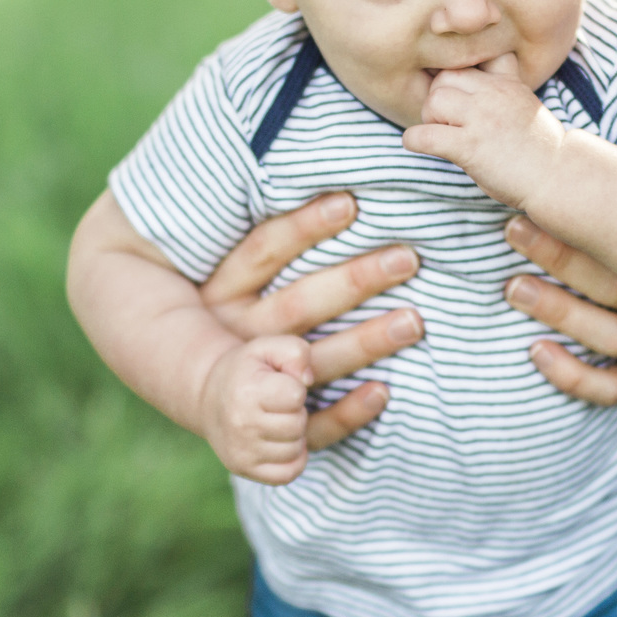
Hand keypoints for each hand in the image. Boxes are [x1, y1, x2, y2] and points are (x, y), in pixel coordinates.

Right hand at [199, 193, 424, 450]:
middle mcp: (237, 333)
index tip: (351, 203)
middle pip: (299, 304)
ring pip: (313, 359)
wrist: (201, 394)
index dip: (304, 226)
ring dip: (365, 340)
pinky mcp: (272, 424)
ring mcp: (256, 381)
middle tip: (407, 259)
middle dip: (355, 280)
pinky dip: (348, 410)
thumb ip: (263, 241)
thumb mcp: (225, 273)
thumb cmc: (226, 316)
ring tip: (415, 321)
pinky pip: (312, 422)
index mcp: (221, 290)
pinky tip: (383, 392)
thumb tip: (332, 192)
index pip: (263, 251)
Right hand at [201, 335, 314, 483]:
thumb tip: (307, 380)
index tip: (278, 385)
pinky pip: (289, 472)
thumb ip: (295, 352)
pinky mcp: (244, 469)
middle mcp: (241, 424)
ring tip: (274, 421)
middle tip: (276, 405)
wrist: (208, 397)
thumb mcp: (267, 347)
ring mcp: (241, 451)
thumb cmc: (246, 370)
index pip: (296, 395)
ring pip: (295, 449)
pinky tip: (279, 442)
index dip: (294, 388)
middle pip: (297, 424)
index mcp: (246, 391)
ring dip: (293, 435)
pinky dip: (292, 459)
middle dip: (294, 412)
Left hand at [402, 54, 565, 207]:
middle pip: (444, 78)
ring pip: (433, 101)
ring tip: (444, 136)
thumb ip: (499, 86)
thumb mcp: (523, 101)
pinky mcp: (470, 147)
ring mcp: (482, 119)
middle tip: (447, 123)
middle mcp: (493, 94)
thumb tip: (470, 80)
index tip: (456, 99)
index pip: (466, 59)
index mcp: (506, 81)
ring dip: (430, 120)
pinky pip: (425, 135)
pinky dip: (414, 140)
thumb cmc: (538, 146)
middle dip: (438, 100)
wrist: (559, 176)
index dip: (454, 78)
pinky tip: (420, 146)